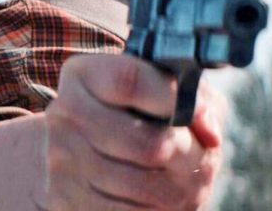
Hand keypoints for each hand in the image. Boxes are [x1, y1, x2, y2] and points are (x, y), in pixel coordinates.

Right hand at [45, 54, 224, 209]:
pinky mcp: (66, 199)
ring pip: (146, 186)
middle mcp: (64, 113)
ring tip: (181, 180)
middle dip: (189, 157)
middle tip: (198, 157)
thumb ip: (191, 95)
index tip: (195, 113)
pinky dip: (154, 210)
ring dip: (178, 190)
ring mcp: (62, 158)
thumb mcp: (160, 92)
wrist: (77, 157)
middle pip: (149, 143)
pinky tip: (155, 198)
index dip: (172, 99)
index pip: (130, 81)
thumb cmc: (131, 118)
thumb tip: (209, 132)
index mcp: (83, 74)